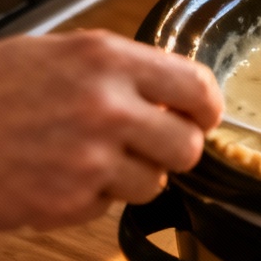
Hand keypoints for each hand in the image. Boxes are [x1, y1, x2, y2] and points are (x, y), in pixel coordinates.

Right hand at [0, 31, 222, 230]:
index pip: (197, 87)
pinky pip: (107, 207)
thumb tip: (169, 91)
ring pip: (152, 183)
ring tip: (86, 158)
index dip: (206, 108)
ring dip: (129, 177)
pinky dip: (89, 198)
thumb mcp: (56, 54)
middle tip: (150, 145)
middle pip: (188, 146)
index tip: (202, 116)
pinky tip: (55, 176)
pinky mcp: (68, 203)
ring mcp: (90, 160)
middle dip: (172, 149)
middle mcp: (107, 108)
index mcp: (107, 60)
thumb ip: (117, 71)